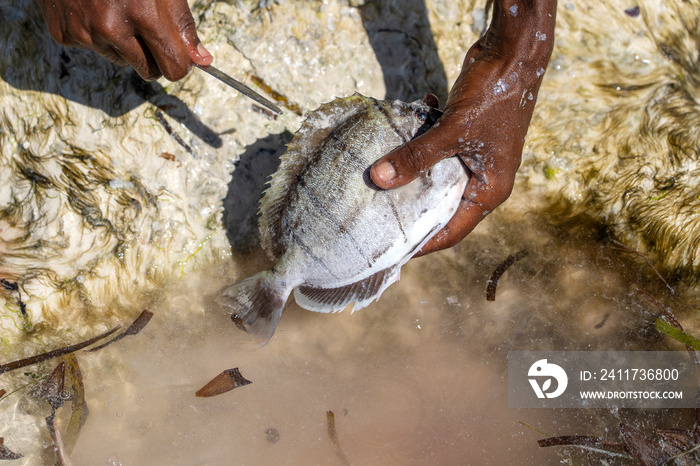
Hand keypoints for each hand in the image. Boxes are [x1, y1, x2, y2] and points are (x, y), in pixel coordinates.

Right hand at [38, 0, 213, 80]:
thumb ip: (182, 23)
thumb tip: (201, 59)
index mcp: (142, 13)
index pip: (173, 68)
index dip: (180, 63)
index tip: (179, 55)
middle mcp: (111, 27)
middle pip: (148, 71)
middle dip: (154, 57)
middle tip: (147, 29)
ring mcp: (84, 33)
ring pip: (120, 60)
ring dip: (124, 44)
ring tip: (116, 10)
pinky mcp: (64, 34)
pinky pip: (93, 49)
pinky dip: (97, 35)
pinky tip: (93, 9)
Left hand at [370, 0, 556, 255]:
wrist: (513, 53)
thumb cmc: (493, 96)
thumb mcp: (451, 131)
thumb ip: (415, 157)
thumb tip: (379, 179)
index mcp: (489, 190)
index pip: (452, 231)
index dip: (423, 242)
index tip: (393, 250)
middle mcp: (484, 179)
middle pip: (442, 206)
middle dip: (411, 207)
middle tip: (378, 215)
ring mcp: (475, 158)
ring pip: (436, 175)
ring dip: (412, 169)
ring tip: (381, 175)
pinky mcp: (466, 136)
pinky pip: (438, 147)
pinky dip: (422, 137)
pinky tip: (412, 115)